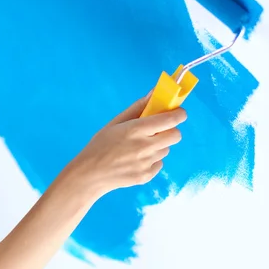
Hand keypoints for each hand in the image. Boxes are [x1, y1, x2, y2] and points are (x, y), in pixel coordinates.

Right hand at [70, 93, 186, 197]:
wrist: (89, 175)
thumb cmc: (100, 145)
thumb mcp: (114, 123)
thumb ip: (137, 108)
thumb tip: (154, 93)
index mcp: (135, 130)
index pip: (170, 120)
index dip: (179, 114)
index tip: (179, 112)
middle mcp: (144, 146)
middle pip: (176, 135)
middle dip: (170, 130)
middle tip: (157, 131)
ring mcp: (146, 163)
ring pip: (166, 149)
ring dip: (158, 146)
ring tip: (138, 149)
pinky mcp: (147, 176)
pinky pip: (159, 163)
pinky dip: (152, 160)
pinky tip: (135, 161)